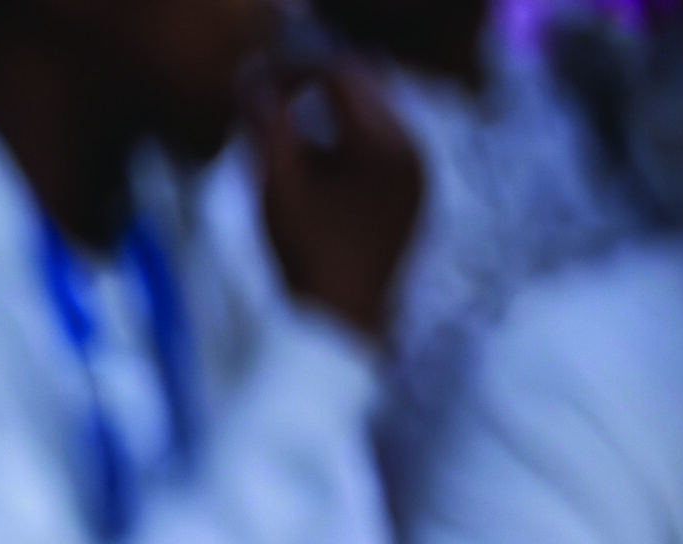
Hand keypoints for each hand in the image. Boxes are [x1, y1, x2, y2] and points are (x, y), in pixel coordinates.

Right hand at [254, 59, 422, 338]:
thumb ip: (268, 127)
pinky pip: (385, 155)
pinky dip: (352, 154)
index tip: (264, 98)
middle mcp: (414, 150)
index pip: (338, 78)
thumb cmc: (306, 259)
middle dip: (317, 99)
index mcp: (382, 140)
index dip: (296, 77)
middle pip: (362, 95)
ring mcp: (421, 177)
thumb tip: (261, 88)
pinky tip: (324, 182)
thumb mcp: (277, 187)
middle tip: (276, 119)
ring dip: (334, 126)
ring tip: (296, 153)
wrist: (342, 327)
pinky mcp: (418, 200)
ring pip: (373, 125)